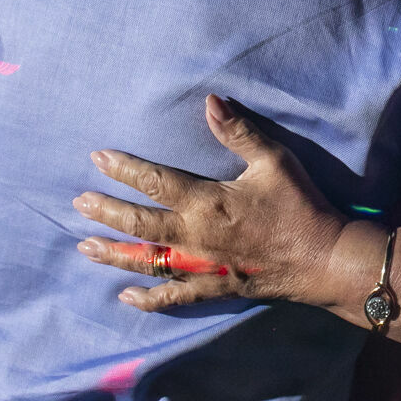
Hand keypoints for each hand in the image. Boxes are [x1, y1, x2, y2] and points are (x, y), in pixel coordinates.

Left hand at [73, 95, 353, 311]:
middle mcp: (195, 236)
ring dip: (114, 254)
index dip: (124, 169)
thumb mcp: (273, 161)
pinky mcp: (213, 287)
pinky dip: (148, 299)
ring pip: (147, 261)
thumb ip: (238, 132)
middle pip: (139, 224)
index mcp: (206, 202)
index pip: (154, 183)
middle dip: (106, 212)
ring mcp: (200, 265)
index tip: (98, 159)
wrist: (322, 258)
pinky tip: (126, 296)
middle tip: (78, 203)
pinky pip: (173, 296)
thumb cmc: (299, 205)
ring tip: (85, 246)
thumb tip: (210, 101)